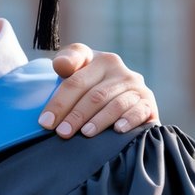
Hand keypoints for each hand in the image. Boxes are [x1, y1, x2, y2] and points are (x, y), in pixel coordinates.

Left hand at [42, 43, 157, 137]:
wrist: (120, 97)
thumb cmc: (89, 85)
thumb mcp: (76, 70)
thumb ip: (67, 62)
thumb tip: (61, 65)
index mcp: (100, 60)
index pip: (75, 81)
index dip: (59, 102)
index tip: (45, 122)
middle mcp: (120, 71)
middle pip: (94, 95)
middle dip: (76, 116)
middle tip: (63, 133)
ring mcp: (136, 86)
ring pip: (115, 104)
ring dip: (99, 120)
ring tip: (85, 134)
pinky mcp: (148, 102)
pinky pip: (140, 111)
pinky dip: (128, 120)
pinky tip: (117, 130)